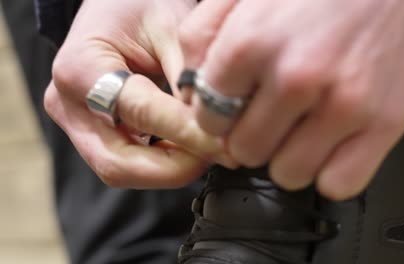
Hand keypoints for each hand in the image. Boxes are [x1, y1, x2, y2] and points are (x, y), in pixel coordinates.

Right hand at [44, 0, 235, 188]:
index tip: (225, 143)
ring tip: (208, 149)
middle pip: (120, 163)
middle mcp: (69, 105)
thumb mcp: (170, 26)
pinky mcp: (92, 135)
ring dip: (172, 169)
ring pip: (124, 170)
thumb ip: (188, 75)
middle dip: (176, 167)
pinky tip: (190, 147)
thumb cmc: (138, 8)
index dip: (187, 134)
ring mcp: (78, 124)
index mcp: (80, 70)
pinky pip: (128, 162)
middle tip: (218, 154)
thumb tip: (216, 123)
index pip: (141, 114)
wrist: (116, 7)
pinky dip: (164, 162)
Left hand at [179, 0, 403, 198]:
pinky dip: (329, 171)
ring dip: (288, 157)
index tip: (233, 110)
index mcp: (251, 42)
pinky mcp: (383, 125)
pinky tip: (330, 144)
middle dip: (251, 137)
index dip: (217, 117)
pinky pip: (337, 183)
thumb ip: (203, 35)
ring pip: (287, 174)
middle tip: (270, 118)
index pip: (208, 116)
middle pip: (245, 151)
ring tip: (302, 129)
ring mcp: (342, 105)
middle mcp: (295, 77)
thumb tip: (187, 86)